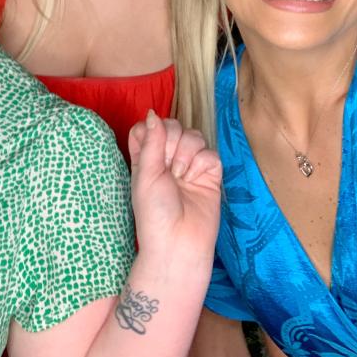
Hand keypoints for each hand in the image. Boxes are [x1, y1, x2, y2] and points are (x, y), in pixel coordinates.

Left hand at [128, 112, 220, 258]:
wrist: (179, 243)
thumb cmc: (155, 212)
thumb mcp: (146, 174)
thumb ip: (152, 142)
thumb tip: (152, 114)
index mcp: (147, 157)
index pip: (150, 126)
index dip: (152, 130)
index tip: (151, 147)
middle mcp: (168, 159)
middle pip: (174, 126)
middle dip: (171, 142)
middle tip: (168, 168)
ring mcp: (190, 166)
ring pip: (194, 136)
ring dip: (186, 153)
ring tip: (181, 177)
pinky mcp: (210, 174)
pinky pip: (210, 153)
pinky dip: (201, 163)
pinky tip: (195, 180)